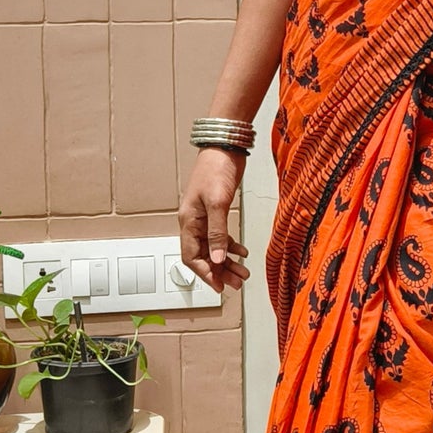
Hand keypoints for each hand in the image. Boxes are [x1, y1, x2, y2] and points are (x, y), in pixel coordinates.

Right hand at [179, 148, 250, 292]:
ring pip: (214, 247)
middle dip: (219, 272)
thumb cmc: (216, 169)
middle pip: (204, 255)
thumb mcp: (218, 203)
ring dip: (227, 262)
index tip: (219, 286)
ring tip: (243, 273)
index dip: (205, 273)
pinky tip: (243, 252)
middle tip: (237, 283)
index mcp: (189, 222)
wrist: (224, 146)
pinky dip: (231, 246)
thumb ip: (217, 232)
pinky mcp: (216, 210)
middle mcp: (194, 222)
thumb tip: (217, 259)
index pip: (191, 256)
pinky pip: (220, 235)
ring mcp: (205, 217)